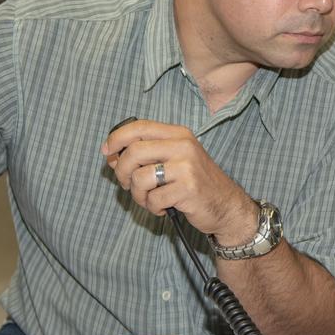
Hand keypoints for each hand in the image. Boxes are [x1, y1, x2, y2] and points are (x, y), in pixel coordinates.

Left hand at [102, 119, 256, 243]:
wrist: (227, 206)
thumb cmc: (195, 183)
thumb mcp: (175, 159)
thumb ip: (147, 153)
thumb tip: (111, 155)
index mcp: (178, 134)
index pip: (138, 127)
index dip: (116, 138)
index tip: (107, 153)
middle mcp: (183, 146)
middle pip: (133, 152)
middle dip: (122, 172)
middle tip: (127, 184)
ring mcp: (186, 167)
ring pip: (140, 178)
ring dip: (138, 195)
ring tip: (150, 200)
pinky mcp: (187, 188)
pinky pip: (153, 198)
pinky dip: (153, 207)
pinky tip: (164, 207)